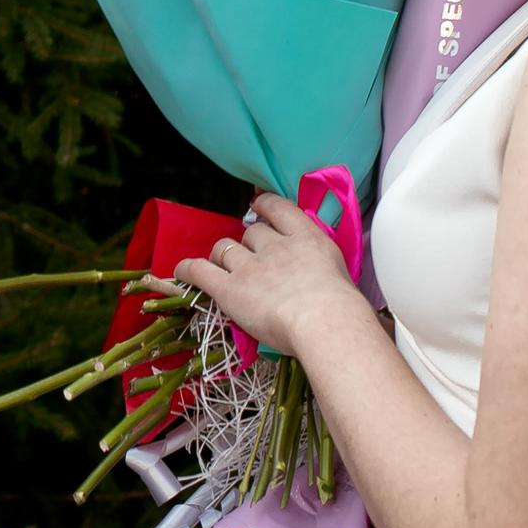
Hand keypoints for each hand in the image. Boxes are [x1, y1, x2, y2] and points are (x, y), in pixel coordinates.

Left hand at [170, 193, 369, 358]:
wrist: (325, 322)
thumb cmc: (344, 309)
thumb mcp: (341, 274)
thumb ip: (322, 267)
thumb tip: (322, 279)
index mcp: (307, 239)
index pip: (279, 209)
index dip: (264, 205)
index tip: (258, 206)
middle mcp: (275, 246)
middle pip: (252, 233)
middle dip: (249, 243)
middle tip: (253, 260)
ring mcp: (249, 266)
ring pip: (224, 249)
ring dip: (222, 256)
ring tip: (223, 267)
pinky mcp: (229, 288)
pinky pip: (200, 271)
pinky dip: (188, 269)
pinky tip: (183, 271)